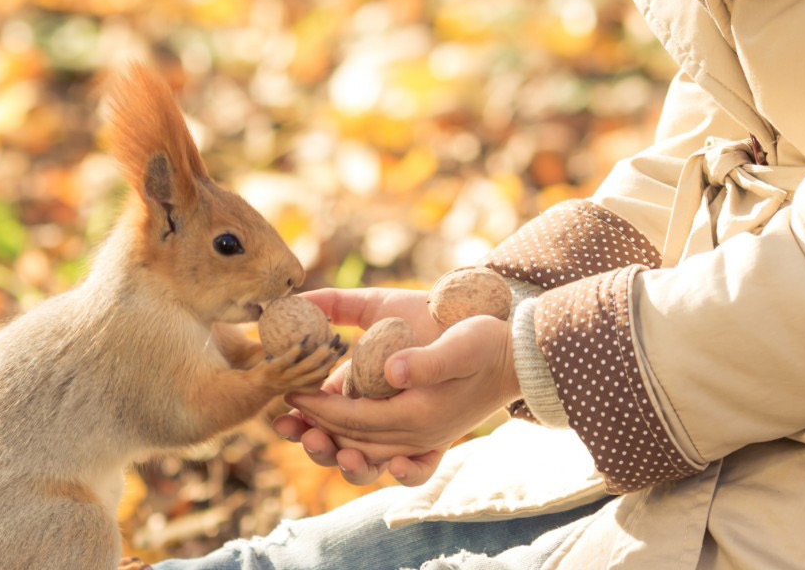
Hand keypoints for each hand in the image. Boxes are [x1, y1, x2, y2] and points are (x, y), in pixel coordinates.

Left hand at [282, 309, 519, 486]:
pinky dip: (370, 460)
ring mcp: (425, 440)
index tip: (290, 394)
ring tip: (304, 437)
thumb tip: (390, 371)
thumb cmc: (488, 342)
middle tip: (282, 421)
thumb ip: (427, 361)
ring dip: (333, 448)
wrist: (522, 358)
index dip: (317, 408)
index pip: (354, 418)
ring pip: (368, 453)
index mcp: (419, 416)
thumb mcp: (460, 344)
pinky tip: (350, 452)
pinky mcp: (431, 436)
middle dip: (315, 431)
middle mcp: (419, 436)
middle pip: (354, 442)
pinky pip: (394, 461)